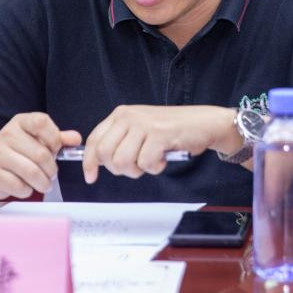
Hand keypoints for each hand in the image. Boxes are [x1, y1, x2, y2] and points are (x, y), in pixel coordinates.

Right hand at [0, 112, 80, 199]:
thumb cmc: (19, 154)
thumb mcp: (38, 141)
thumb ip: (58, 139)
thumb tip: (76, 138)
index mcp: (21, 122)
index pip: (41, 122)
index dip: (54, 138)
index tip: (56, 149)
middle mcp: (7, 134)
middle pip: (40, 154)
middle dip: (52, 169)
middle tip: (52, 174)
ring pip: (31, 172)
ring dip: (43, 182)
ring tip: (44, 183)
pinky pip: (19, 186)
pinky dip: (28, 191)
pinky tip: (26, 187)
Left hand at [82, 105, 237, 182]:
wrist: (203, 123)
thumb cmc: (172, 130)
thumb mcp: (140, 130)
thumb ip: (120, 142)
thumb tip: (97, 162)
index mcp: (121, 115)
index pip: (94, 140)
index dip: (89, 162)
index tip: (91, 177)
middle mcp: (129, 116)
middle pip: (105, 154)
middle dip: (118, 169)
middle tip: (136, 167)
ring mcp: (143, 124)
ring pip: (122, 162)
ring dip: (138, 170)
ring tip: (151, 161)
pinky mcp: (159, 134)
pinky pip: (145, 163)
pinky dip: (154, 168)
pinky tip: (163, 158)